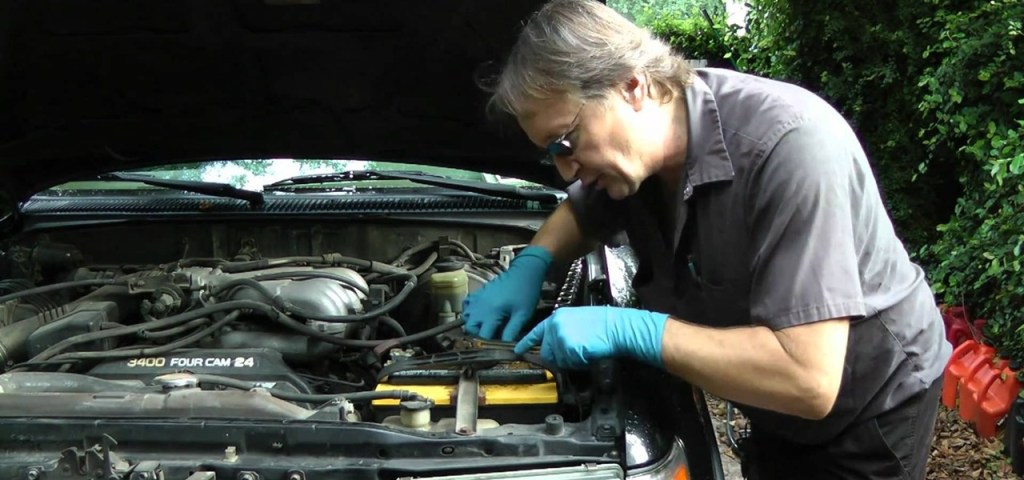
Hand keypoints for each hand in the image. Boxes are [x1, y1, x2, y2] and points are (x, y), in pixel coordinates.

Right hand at [462, 245, 552, 340]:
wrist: (524, 272)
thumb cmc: (526, 294)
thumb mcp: (523, 315)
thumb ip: (512, 331)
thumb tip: (507, 346)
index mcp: (491, 313)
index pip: (483, 335)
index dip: (490, 343)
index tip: (498, 345)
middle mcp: (480, 307)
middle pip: (470, 328)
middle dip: (479, 335)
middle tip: (492, 336)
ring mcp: (477, 299)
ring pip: (466, 317)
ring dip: (474, 324)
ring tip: (487, 326)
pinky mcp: (478, 293)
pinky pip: (467, 306)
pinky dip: (471, 312)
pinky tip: (481, 314)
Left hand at [513, 306, 669, 369]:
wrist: (616, 327)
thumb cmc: (604, 324)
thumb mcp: (578, 320)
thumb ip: (563, 331)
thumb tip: (556, 347)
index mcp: (557, 317)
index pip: (537, 331)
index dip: (526, 342)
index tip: (517, 350)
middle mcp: (555, 326)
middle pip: (546, 351)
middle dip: (558, 357)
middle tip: (575, 354)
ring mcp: (560, 336)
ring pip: (558, 360)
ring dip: (570, 361)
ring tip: (585, 349)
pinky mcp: (566, 347)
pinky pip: (568, 364)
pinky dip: (578, 363)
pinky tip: (588, 353)